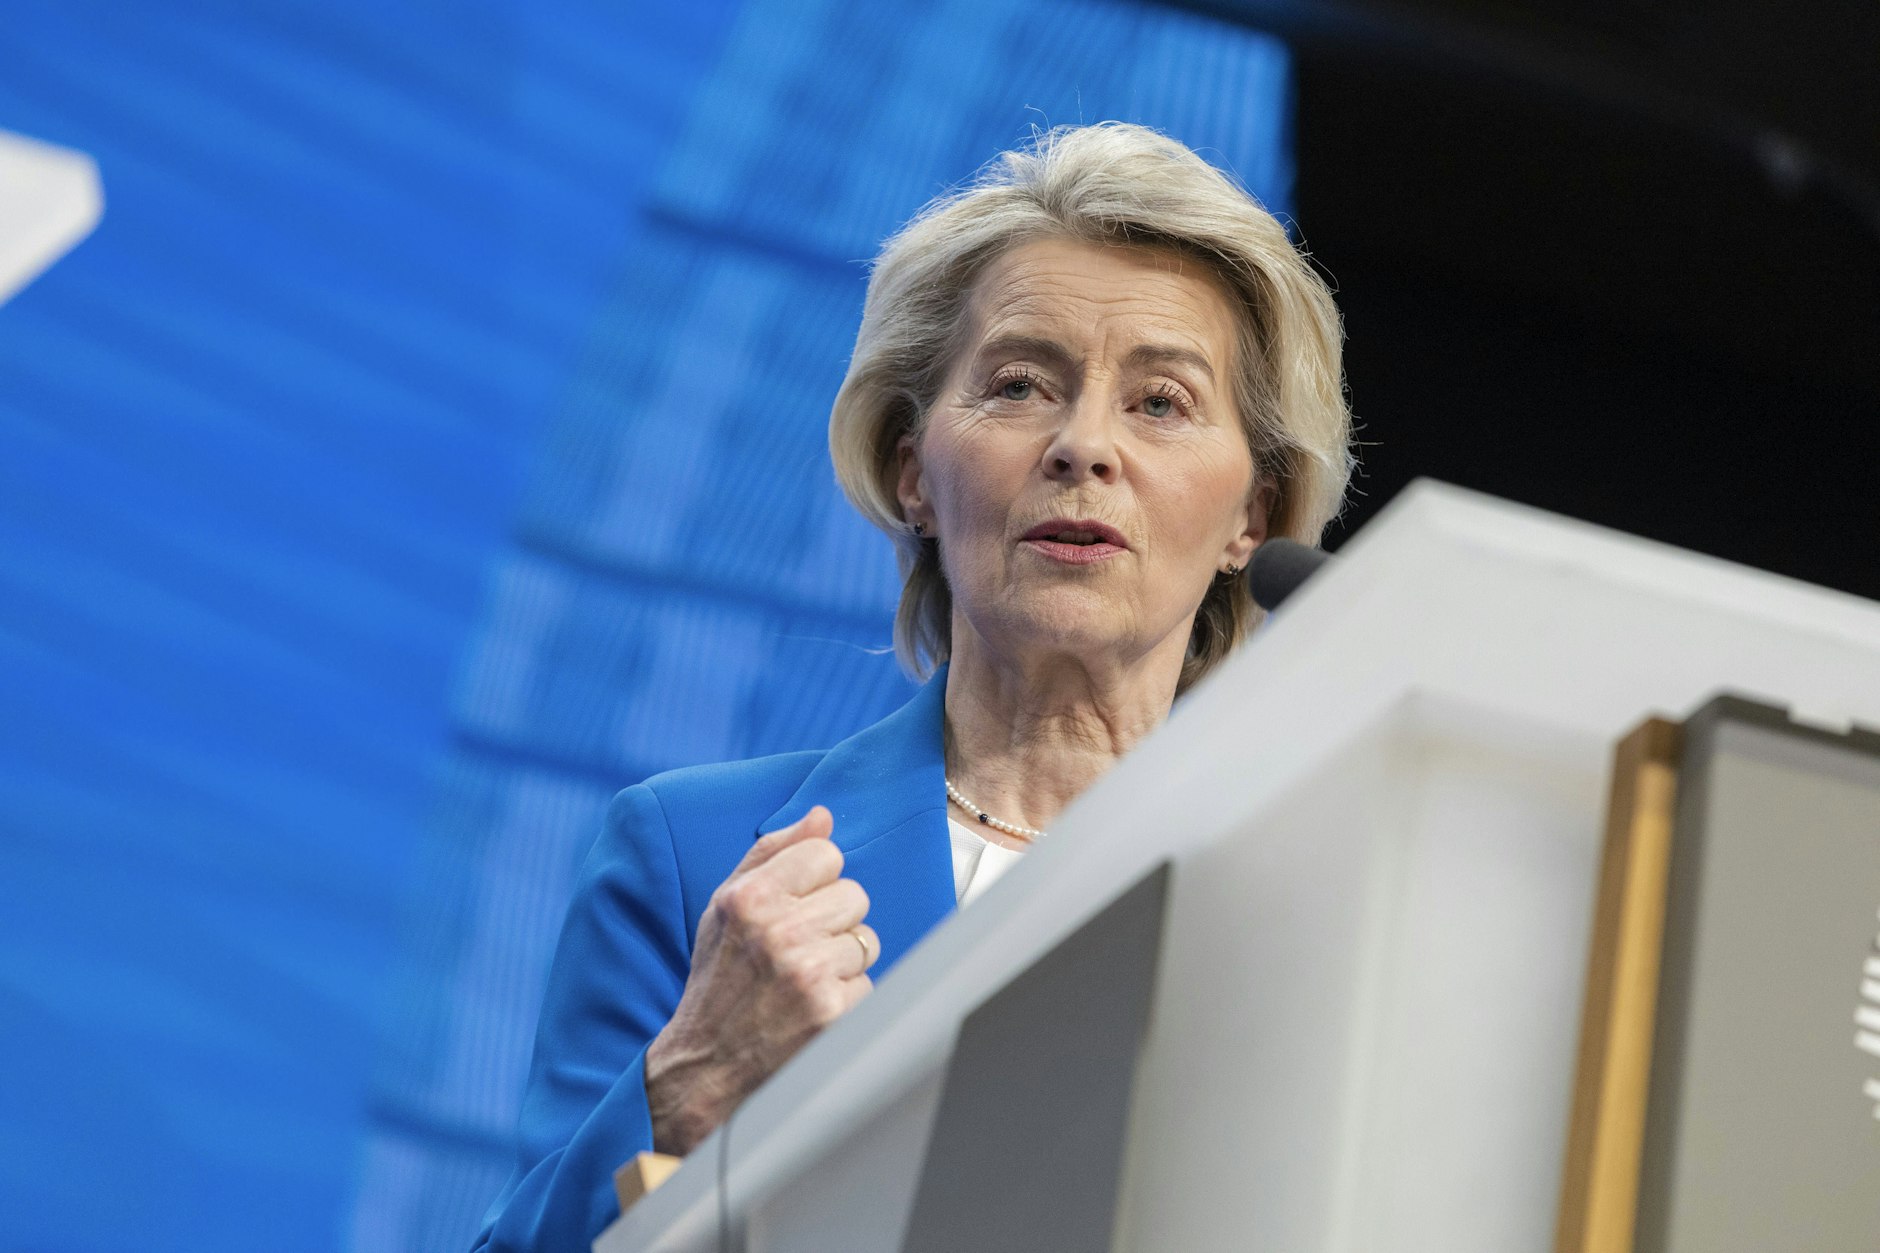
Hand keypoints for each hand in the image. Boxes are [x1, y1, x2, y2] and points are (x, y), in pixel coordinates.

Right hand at [643, 806, 876, 1155]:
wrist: (707, 1063)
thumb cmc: (719, 979)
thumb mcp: (726, 907)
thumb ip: (772, 853)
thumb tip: (822, 816)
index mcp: (750, 898)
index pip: (826, 854)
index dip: (816, 881)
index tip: (795, 906)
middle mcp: (779, 931)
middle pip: (854, 894)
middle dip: (832, 920)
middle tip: (797, 949)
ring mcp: (808, 974)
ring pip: (866, 939)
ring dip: (842, 960)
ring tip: (803, 980)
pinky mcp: (832, 1013)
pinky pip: (869, 982)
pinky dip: (847, 996)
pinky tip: (812, 1007)